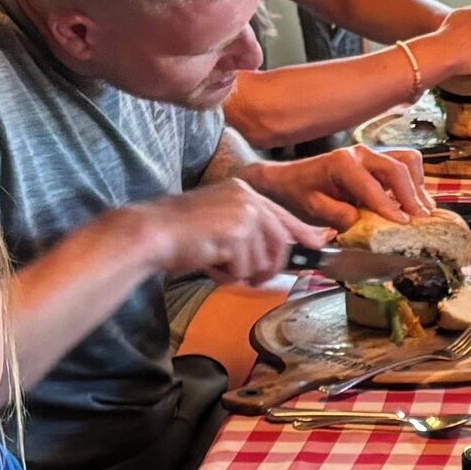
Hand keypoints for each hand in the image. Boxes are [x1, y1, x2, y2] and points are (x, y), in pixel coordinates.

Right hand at [145, 178, 303, 283]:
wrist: (152, 232)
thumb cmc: (180, 232)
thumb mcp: (221, 223)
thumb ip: (250, 231)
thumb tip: (281, 250)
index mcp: (243, 191)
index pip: (282, 216)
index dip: (302, 234)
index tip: (318, 244)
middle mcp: (248, 198)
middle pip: (280, 243)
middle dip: (268, 268)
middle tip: (249, 277)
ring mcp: (244, 214)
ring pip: (262, 260)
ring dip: (240, 271)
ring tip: (216, 262)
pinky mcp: (237, 233)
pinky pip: (244, 268)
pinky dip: (226, 274)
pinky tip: (209, 263)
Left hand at [247, 144, 437, 227]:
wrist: (291, 180)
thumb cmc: (300, 193)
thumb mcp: (312, 209)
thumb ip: (335, 215)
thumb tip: (360, 222)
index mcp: (341, 163)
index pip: (371, 185)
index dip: (389, 206)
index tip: (403, 224)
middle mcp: (360, 154)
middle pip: (397, 168)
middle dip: (411, 195)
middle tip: (420, 219)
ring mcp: (372, 156)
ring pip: (407, 161)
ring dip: (417, 186)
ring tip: (423, 211)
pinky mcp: (380, 163)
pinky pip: (406, 166)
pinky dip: (415, 183)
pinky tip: (416, 204)